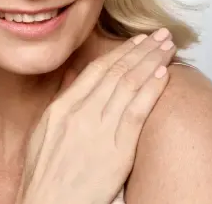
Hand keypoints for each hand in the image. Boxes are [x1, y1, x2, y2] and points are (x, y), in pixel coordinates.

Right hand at [15, 29, 176, 203]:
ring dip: (152, 62)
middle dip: (142, 50)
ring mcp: (99, 132)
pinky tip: (163, 75)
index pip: (96, 70)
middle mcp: (80, 115)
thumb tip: (71, 75)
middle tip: (161, 35)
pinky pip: (137, 114)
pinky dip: (151, 91)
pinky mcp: (116, 152)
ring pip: (130, 86)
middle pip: (117, 72)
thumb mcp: (42, 132)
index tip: (137, 40)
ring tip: (169, 48)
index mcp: (61, 109)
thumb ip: (60, 100)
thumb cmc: (44, 176)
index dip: (120, 52)